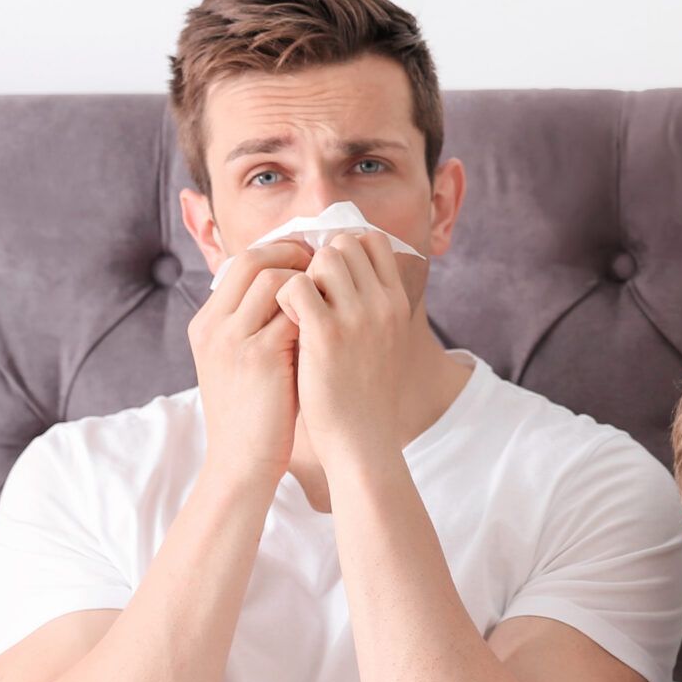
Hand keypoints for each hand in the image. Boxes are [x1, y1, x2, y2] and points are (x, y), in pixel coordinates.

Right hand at [189, 240, 311, 484]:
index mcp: (206, 323)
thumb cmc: (254, 410)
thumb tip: (296, 287)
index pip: (242, 261)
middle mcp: (213, 325)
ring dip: (309, 282)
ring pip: (274, 280)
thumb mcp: (241, 360)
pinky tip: (335, 320)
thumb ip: (257, 323)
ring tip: (332, 294)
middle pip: (254, 259)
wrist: (241, 460)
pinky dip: (317, 309)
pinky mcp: (259, 357)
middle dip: (295, 256)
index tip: (311, 259)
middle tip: (327, 266)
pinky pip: (294, 312)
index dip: (280, 252)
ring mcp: (233, 339)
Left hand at [278, 233, 414, 466]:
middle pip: (345, 244)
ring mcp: (357, 317)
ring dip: (303, 276)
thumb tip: (348, 277)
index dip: (345, 248)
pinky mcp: (326, 335)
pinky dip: (284, 296)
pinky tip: (284, 322)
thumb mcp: (384, 342)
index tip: (326, 273)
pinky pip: (296, 286)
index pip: (374, 242)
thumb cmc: (365, 394)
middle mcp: (383, 304)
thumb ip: (372, 307)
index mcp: (397, 303)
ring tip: (296, 309)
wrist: (362, 439)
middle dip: (319, 261)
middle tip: (306, 292)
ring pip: (322, 259)